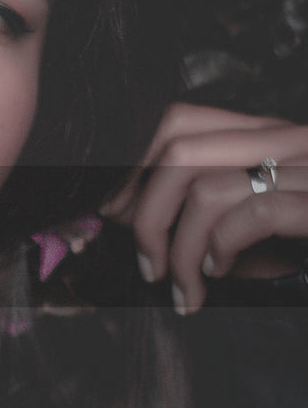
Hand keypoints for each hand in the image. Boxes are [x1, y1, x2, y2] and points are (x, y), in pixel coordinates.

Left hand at [100, 102, 307, 313]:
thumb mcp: (254, 227)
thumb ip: (204, 216)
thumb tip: (134, 225)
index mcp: (268, 135)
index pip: (176, 120)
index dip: (132, 170)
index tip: (117, 218)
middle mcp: (289, 139)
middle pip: (178, 145)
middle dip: (142, 210)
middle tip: (144, 263)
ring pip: (204, 183)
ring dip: (176, 247)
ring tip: (182, 287)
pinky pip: (253, 211)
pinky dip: (219, 249)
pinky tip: (219, 277)